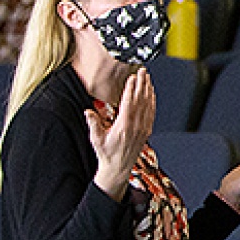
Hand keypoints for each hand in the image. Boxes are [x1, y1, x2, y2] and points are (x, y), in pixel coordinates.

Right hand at [88, 68, 154, 199]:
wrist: (118, 168)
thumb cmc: (107, 154)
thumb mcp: (96, 139)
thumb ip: (93, 124)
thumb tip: (88, 111)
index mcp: (123, 127)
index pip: (129, 103)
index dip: (131, 89)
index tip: (132, 78)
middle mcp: (135, 126)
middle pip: (140, 100)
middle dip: (142, 84)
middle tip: (143, 71)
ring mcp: (143, 128)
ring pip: (148, 105)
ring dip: (148, 90)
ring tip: (148, 77)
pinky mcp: (146, 131)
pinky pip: (151, 113)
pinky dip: (152, 101)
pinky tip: (152, 93)